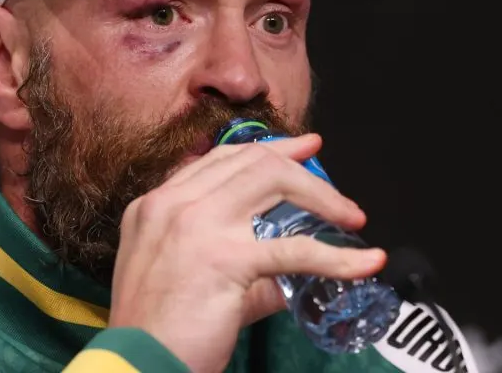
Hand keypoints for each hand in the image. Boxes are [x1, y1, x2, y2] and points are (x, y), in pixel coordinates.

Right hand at [107, 134, 385, 372]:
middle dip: (302, 168)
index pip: (220, 159)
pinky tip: (364, 262)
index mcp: (157, 204)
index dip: (267, 150)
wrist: (136, 364)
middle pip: (252, 162)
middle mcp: (174, 203)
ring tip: (350, 218)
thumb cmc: (155, 330)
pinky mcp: (225, 259)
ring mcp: (198, 225)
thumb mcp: (179, 276)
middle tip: (335, 188)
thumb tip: (284, 267)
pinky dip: (338, 256)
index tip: (300, 149)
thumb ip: (228, 259)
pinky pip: (295, 249)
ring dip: (322, 198)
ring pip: (274, 182)